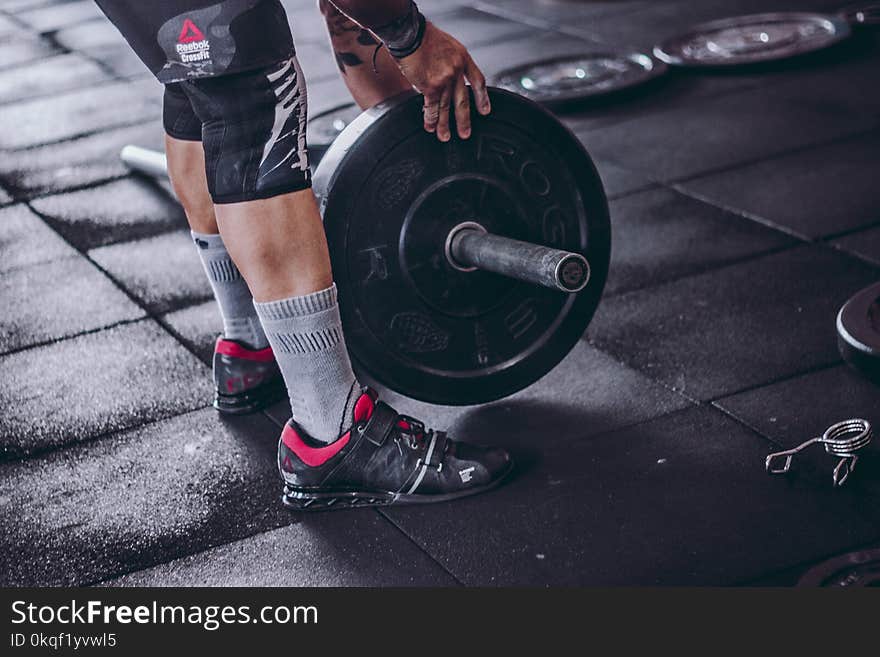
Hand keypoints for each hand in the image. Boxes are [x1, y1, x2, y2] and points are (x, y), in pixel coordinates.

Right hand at [394, 22, 490, 141]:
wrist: (411, 34)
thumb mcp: (447, 45)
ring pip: (445, 107)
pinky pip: (432, 107)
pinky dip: (430, 119)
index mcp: (463, 58)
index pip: (478, 81)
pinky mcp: (431, 87)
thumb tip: (448, 79)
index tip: (485, 110)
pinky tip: (430, 127)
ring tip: (445, 136)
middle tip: (465, 134)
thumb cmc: (424, 36)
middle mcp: (456, 70)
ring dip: (444, 124)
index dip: (482, 97)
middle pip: (463, 100)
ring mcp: (445, 80)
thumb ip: (451, 63)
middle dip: (464, 120)